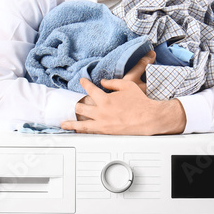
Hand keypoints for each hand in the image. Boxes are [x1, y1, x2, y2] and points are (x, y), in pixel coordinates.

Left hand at [60, 52, 185, 135]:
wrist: (149, 118)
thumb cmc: (140, 102)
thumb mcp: (127, 85)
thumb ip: (113, 82)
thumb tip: (103, 82)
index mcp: (105, 99)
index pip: (90, 89)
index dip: (84, 83)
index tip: (82, 81)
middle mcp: (101, 113)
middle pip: (81, 109)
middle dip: (75, 105)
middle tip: (71, 103)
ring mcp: (103, 125)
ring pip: (82, 125)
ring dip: (71, 124)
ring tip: (64, 124)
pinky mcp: (107, 133)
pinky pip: (92, 133)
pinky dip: (84, 132)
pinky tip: (79, 132)